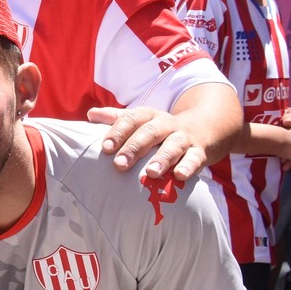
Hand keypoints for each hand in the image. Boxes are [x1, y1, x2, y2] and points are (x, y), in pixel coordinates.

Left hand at [89, 106, 205, 180]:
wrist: (199, 129)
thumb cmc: (156, 129)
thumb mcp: (138, 121)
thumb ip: (115, 118)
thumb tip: (91, 114)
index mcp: (148, 115)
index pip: (131, 119)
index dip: (118, 132)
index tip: (105, 147)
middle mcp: (166, 124)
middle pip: (150, 132)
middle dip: (134, 148)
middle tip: (119, 164)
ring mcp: (183, 137)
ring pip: (174, 145)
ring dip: (163, 158)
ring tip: (151, 172)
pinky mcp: (198, 152)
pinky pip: (195, 158)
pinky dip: (188, 166)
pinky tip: (180, 175)